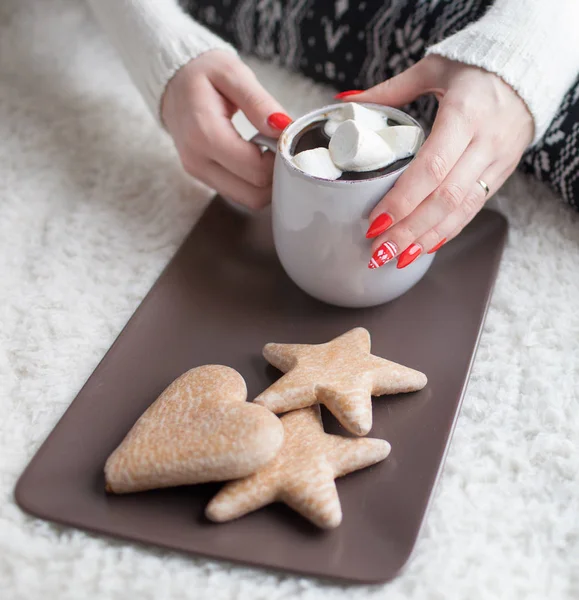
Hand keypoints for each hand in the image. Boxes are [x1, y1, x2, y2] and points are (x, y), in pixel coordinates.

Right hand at [161, 50, 290, 208]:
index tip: (284, 137)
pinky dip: (254, 182)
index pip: (256, 169)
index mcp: (204, 134)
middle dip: (275, 175)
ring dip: (266, 182)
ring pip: (248, 199)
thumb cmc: (201, 73)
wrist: (171, 81)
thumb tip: (282, 127)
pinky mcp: (203, 177)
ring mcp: (199, 173)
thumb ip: (258, 102)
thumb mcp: (232, 73)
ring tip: (267, 150)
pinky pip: (238, 193)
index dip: (279, 158)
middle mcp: (198, 161)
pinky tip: (255, 156)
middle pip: (254, 194)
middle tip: (279, 147)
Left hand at [348, 55, 533, 268]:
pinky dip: (448, 231)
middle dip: (409, 230)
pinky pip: (473, 209)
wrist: (531, 66)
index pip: (431, 168)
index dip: (402, 200)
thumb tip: (348, 103)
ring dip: (426, 239)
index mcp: (464, 114)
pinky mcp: (502, 173)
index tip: (374, 221)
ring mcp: (497, 161)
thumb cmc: (476, 67)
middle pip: (445, 198)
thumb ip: (390, 90)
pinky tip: (424, 247)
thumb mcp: (433, 69)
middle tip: (378, 251)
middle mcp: (485, 142)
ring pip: (461, 210)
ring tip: (396, 258)